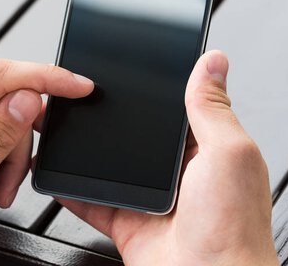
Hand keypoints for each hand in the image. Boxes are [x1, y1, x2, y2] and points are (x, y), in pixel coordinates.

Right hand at [55, 50, 278, 265]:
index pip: (172, 105)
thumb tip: (214, 61)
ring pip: (108, 162)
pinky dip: (69, 187)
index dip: (151, 86)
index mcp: (203, 147)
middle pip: (134, 133)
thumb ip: (213, 108)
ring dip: (85, 148)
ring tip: (61, 124)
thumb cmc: (234, 227)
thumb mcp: (229, 153)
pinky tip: (53, 170)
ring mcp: (147, 195)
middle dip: (109, 116)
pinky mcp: (124, 219)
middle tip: (81, 93)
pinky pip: (89, 198)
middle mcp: (174, 169)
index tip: (127, 67)